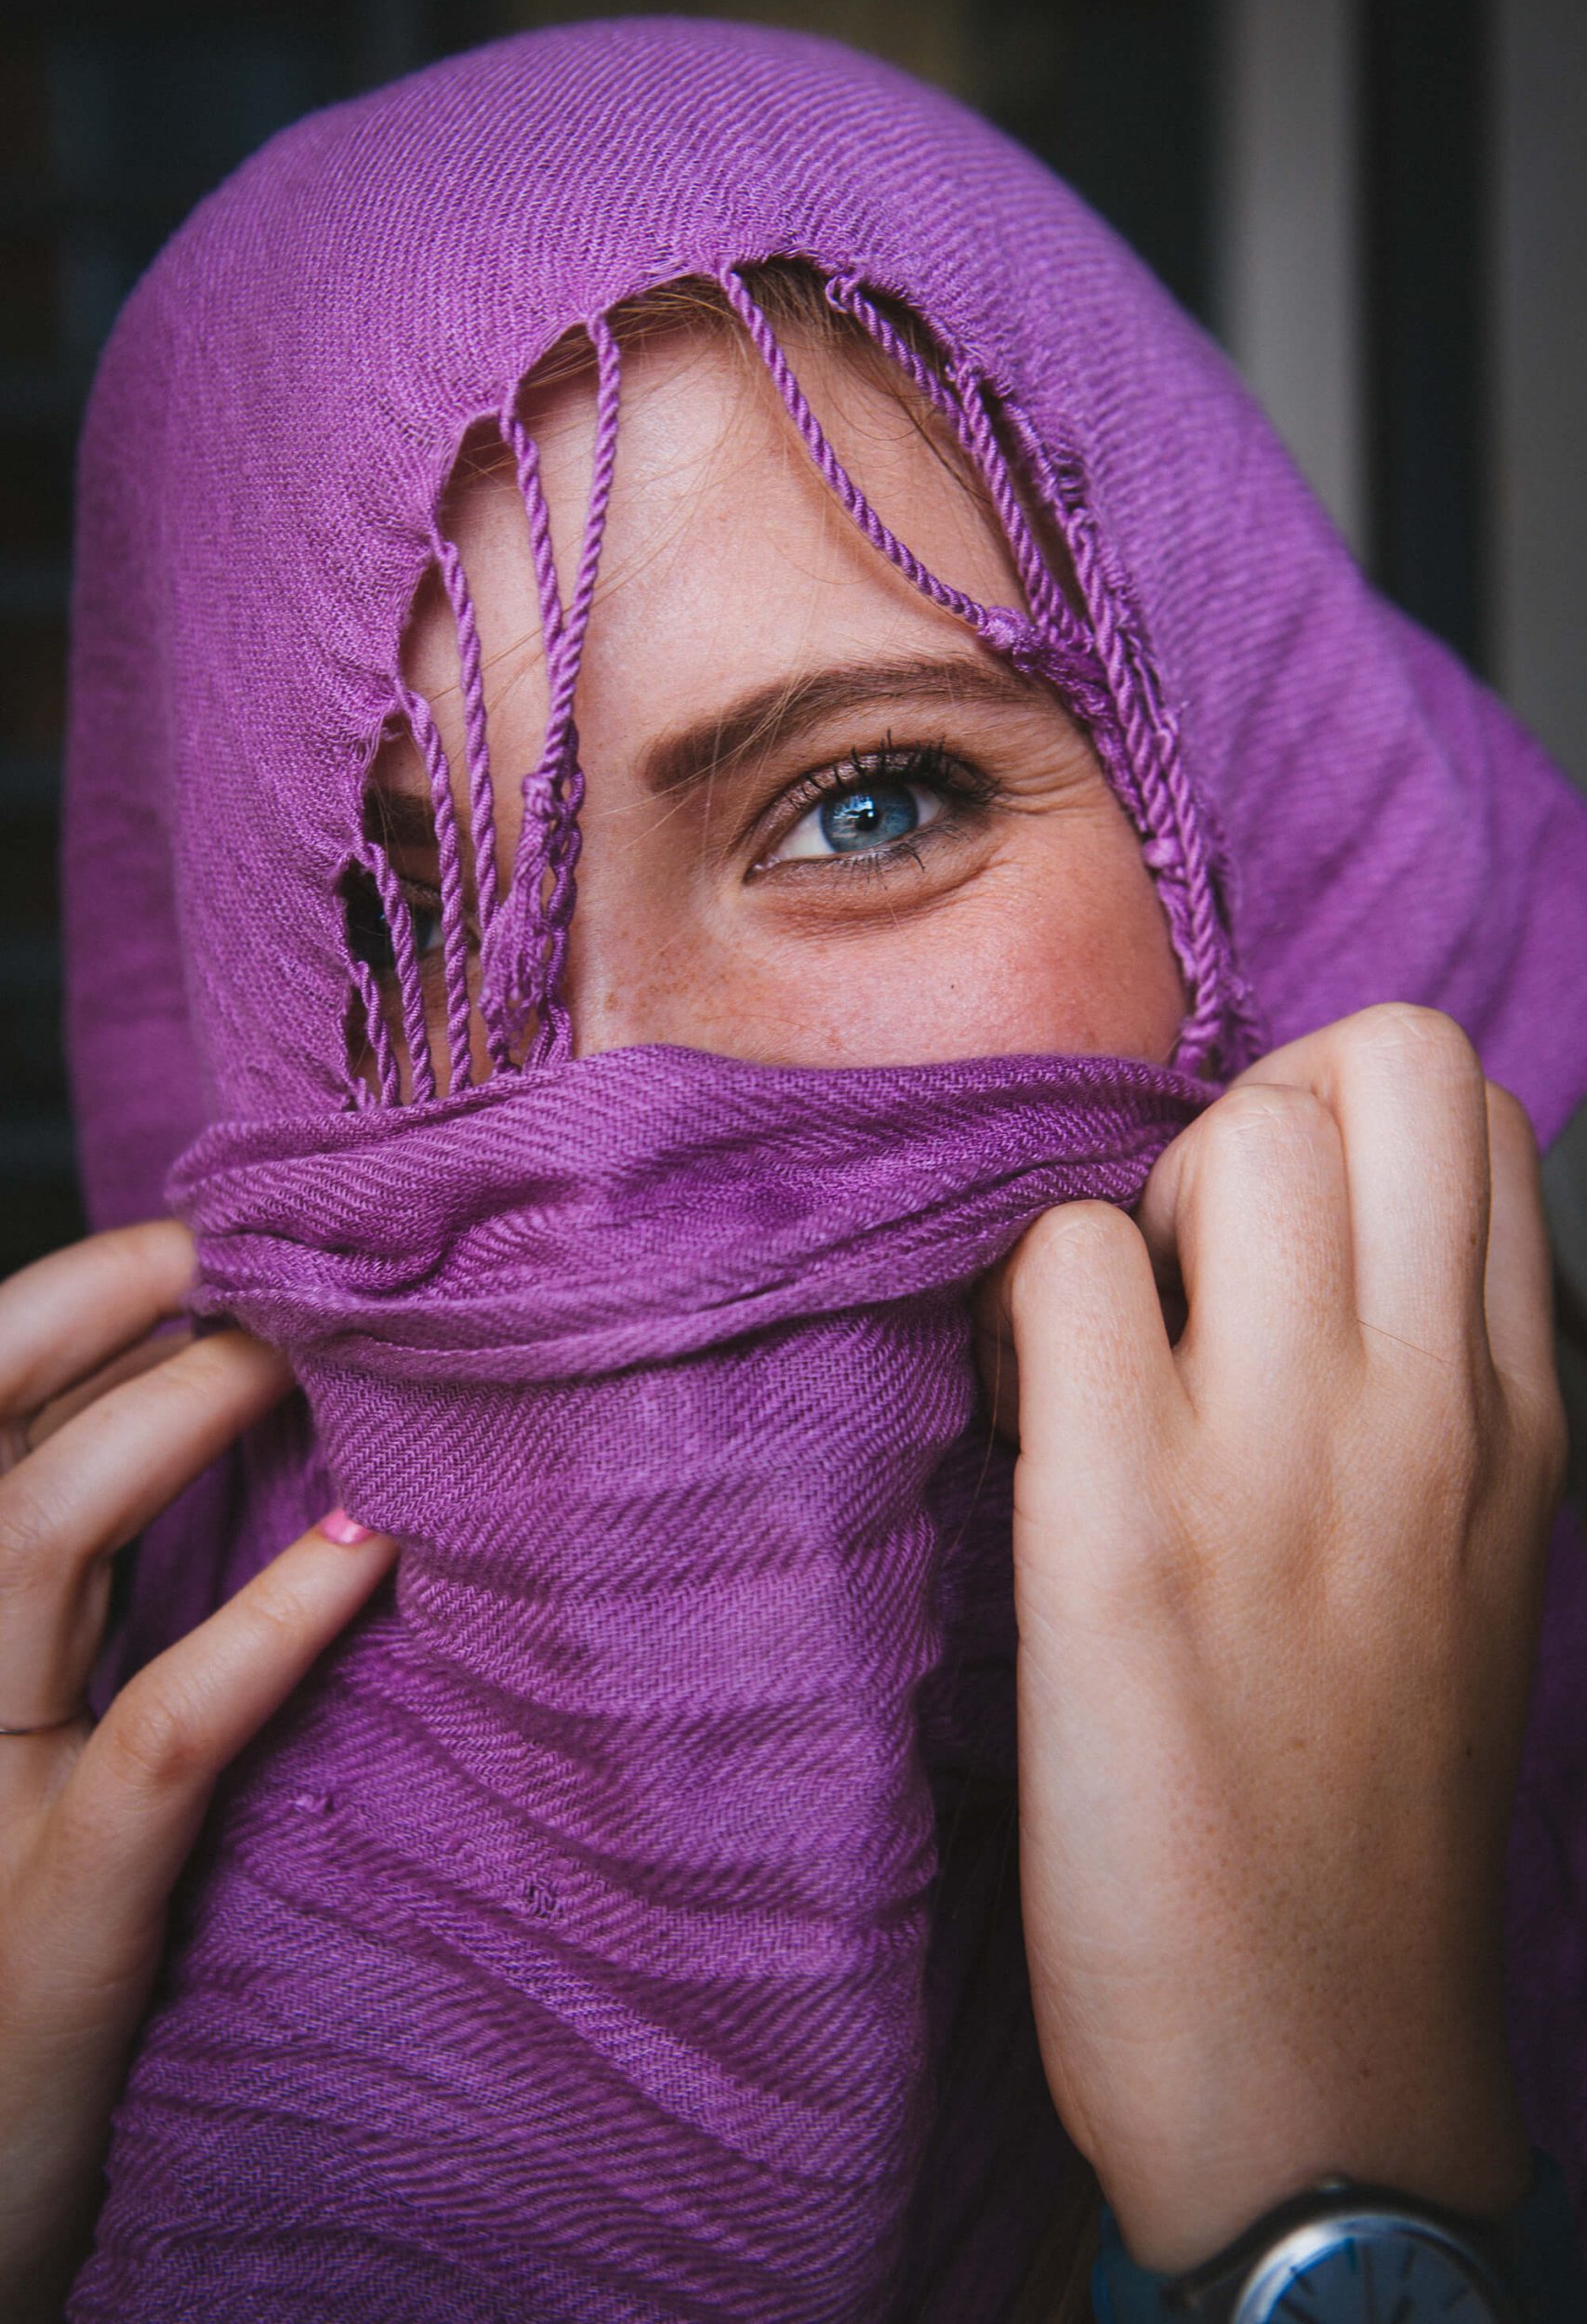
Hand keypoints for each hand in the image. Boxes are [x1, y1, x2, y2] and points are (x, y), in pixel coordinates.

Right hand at [0, 1222, 396, 2319]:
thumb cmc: (32, 1909)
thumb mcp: (30, 1724)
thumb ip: (88, 1579)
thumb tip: (207, 1399)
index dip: (55, 1302)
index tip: (193, 1232)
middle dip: (103, 1315)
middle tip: (257, 1248)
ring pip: (33, 1545)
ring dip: (175, 1421)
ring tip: (310, 1354)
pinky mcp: (59, 1918)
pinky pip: (159, 1733)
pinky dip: (267, 1623)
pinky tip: (371, 1547)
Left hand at [976, 1006, 1566, 2270]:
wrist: (1322, 2071)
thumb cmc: (1372, 1810)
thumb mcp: (1475, 1566)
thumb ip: (1431, 1391)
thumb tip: (1317, 1248)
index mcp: (1517, 1413)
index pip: (1469, 1109)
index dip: (1341, 1120)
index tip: (1269, 1236)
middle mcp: (1425, 1405)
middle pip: (1372, 1061)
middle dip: (1256, 1109)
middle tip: (1189, 1263)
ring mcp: (1280, 1458)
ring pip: (1226, 1134)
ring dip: (1138, 1202)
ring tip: (1107, 1348)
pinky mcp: (1121, 1533)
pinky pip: (1063, 1268)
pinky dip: (1019, 1308)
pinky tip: (1020, 1417)